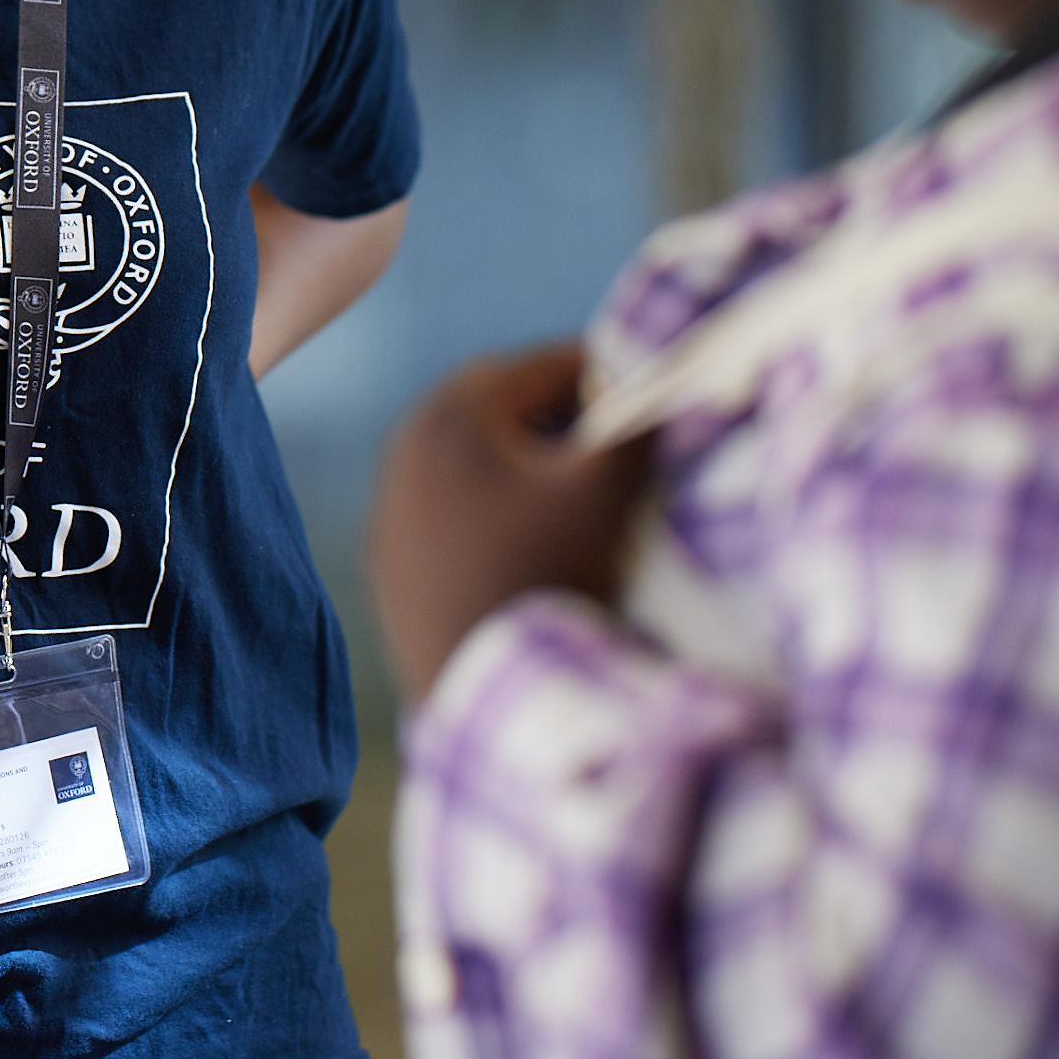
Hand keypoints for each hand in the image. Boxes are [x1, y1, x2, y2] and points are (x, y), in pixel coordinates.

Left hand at [367, 341, 650, 704]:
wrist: (487, 692)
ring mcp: (389, 510)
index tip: (649, 391)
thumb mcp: (608, 490)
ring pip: (473, 462)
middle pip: (501, 409)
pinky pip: (450, 513)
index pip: (545, 367)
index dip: (607, 373)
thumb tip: (669, 380)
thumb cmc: (550, 574)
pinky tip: (534, 544)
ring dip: (525, 466)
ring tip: (580, 495)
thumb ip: (638, 422)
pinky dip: (493, 512)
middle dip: (562, 416)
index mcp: (452, 413)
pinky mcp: (388, 563)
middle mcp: (404, 449)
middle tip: (615, 439)